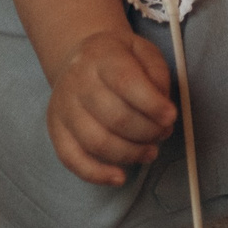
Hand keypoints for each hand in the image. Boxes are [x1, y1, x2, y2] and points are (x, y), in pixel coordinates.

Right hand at [44, 28, 177, 186]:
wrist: (81, 57)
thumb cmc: (119, 58)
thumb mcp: (144, 51)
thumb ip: (157, 75)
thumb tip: (162, 111)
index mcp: (101, 56)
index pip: (126, 82)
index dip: (151, 104)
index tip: (171, 117)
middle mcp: (77, 80)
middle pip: (115, 117)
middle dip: (147, 132)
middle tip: (163, 133)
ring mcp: (63, 107)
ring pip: (97, 142)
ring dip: (130, 154)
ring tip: (150, 151)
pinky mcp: (56, 129)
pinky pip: (72, 159)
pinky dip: (97, 174)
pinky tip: (119, 177)